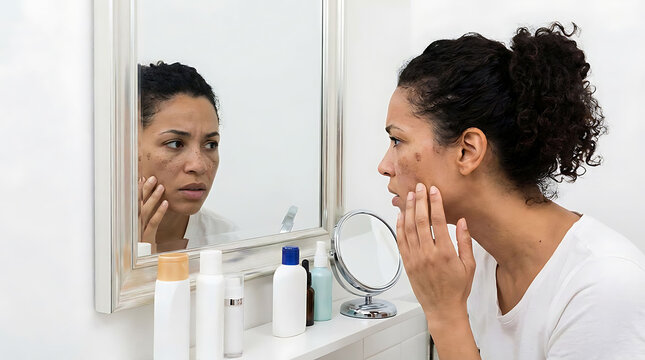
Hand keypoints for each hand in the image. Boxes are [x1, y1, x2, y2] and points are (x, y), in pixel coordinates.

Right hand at [138, 176, 167, 253]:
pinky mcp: (147, 238)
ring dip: (153, 198)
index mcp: (132, 223)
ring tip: (161, 186)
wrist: (137, 267)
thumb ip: (144, 221)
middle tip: (151, 177)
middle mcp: (133, 225)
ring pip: (146, 211)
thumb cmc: (141, 251)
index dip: (138, 191)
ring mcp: (139, 231)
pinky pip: (153, 223)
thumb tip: (148, 206)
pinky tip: (166, 203)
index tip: (141, 179)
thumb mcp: (142, 235)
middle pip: (138, 204)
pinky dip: (159, 212)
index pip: (134, 203)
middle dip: (145, 190)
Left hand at [396, 183, 475, 327]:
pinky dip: (400, 226)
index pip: (438, 221)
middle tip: (419, 187)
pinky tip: (401, 215)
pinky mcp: (407, 263)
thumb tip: (462, 221)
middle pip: (420, 221)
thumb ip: (465, 242)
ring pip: (408, 228)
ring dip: (408, 210)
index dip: (435, 203)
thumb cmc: (457, 288)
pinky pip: (401, 241)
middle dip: (420, 201)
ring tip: (409, 196)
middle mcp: (427, 254)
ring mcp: (415, 259)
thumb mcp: (469, 265)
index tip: (434, 190)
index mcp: (445, 253)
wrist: (443, 308)